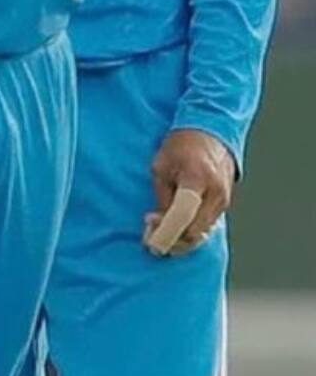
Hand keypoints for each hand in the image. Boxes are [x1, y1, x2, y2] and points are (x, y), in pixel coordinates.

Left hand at [143, 128, 235, 257]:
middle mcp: (215, 193)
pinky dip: (191, 231)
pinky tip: (176, 226)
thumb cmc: (182, 145)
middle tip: (152, 241)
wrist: (211, 131)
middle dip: (173, 242)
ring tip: (161, 233)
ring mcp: (223, 201)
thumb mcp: (162, 166)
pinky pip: (207, 226)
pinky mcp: (225, 205)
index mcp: (197, 179)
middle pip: (195, 232)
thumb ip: (162, 197)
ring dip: (181, 240)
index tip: (151, 243)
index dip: (165, 233)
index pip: (182, 216)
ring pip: (202, 234)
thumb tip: (157, 224)